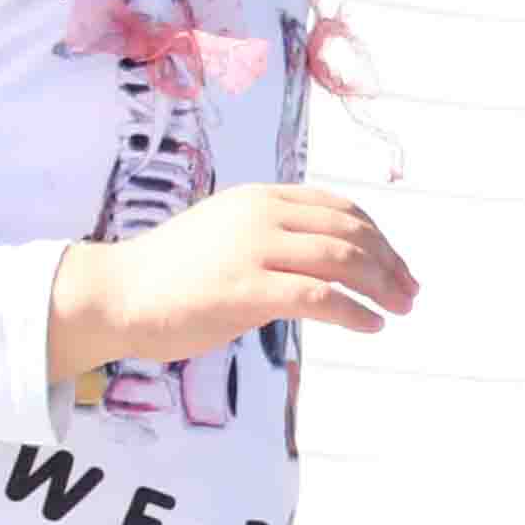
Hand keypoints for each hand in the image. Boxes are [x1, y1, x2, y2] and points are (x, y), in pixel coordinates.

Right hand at [54, 185, 411, 386]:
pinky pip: (320, 298)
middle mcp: (260, 216)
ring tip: (400, 309)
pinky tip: (371, 326)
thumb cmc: (171, 274)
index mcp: (259, 199)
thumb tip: (332, 260)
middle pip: (350, 233)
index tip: (399, 265)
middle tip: (412, 291)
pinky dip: (355, 313)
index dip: (379, 237)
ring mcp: (251, 250)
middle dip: (390, 263)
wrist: (112, 294)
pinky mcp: (244, 289)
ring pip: (343, 260)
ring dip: (382, 286)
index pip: (340, 209)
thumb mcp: (228, 235)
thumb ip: (275, 238)